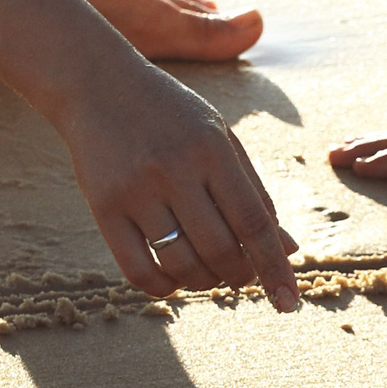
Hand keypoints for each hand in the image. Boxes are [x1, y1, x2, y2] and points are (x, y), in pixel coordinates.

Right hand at [58, 60, 301, 307]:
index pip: (254, 222)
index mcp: (212, 150)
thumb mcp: (221, 140)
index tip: (288, 302)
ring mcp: (136, 190)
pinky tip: (175, 280)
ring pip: (182, 265)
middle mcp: (174, 169)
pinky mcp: (104, 207)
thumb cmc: (172, 116)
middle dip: (240, 276)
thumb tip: (287, 251)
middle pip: (220, 250)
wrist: (98, 85)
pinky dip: (164, 287)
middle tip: (241, 275)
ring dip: (205, 282)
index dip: (274, 268)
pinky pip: (138, 270)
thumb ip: (254, 193)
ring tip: (210, 274)